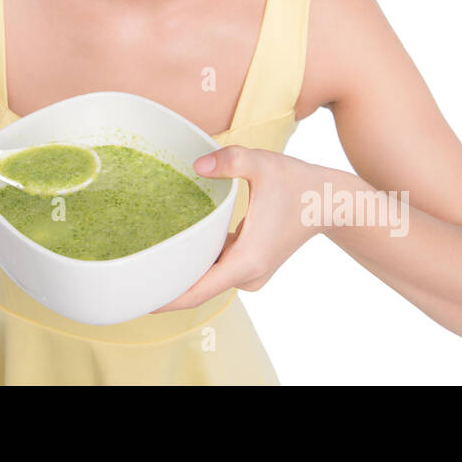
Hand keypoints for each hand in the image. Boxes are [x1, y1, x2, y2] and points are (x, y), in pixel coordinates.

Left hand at [151, 145, 324, 311]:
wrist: (331, 201)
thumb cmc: (297, 182)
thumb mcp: (262, 165)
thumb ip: (229, 161)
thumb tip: (196, 165)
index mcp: (246, 260)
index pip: (198, 291)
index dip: (167, 299)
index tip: (140, 301)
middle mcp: (248, 274)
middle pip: (198, 289)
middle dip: (167, 288)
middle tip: (130, 280)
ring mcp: (252, 273)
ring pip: (208, 280)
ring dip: (182, 276)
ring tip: (145, 267)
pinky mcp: (253, 265)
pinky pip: (218, 271)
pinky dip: (199, 266)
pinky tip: (177, 254)